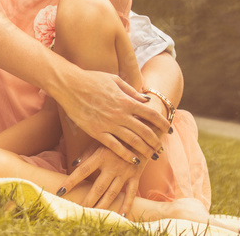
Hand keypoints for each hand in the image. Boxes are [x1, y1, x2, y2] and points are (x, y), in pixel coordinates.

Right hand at [53, 68, 167, 162]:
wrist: (70, 85)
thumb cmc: (92, 79)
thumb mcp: (115, 80)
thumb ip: (131, 91)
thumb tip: (146, 99)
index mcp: (126, 100)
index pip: (151, 114)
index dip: (162, 123)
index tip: (169, 130)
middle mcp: (120, 113)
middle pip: (145, 130)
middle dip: (156, 140)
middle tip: (162, 148)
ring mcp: (109, 124)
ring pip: (132, 141)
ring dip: (145, 150)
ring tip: (152, 156)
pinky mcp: (97, 132)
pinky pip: (115, 146)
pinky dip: (126, 155)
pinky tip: (134, 160)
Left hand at [60, 143, 147, 213]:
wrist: (142, 132)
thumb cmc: (117, 136)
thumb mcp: (101, 140)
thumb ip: (87, 153)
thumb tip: (74, 164)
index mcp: (101, 155)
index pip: (82, 171)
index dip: (71, 181)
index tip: (60, 191)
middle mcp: (112, 165)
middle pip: (98, 187)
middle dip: (87, 200)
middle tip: (78, 210)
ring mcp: (125, 172)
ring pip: (112, 193)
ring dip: (103, 205)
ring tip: (94, 214)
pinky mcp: (135, 176)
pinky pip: (131, 193)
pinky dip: (127, 204)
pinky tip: (121, 215)